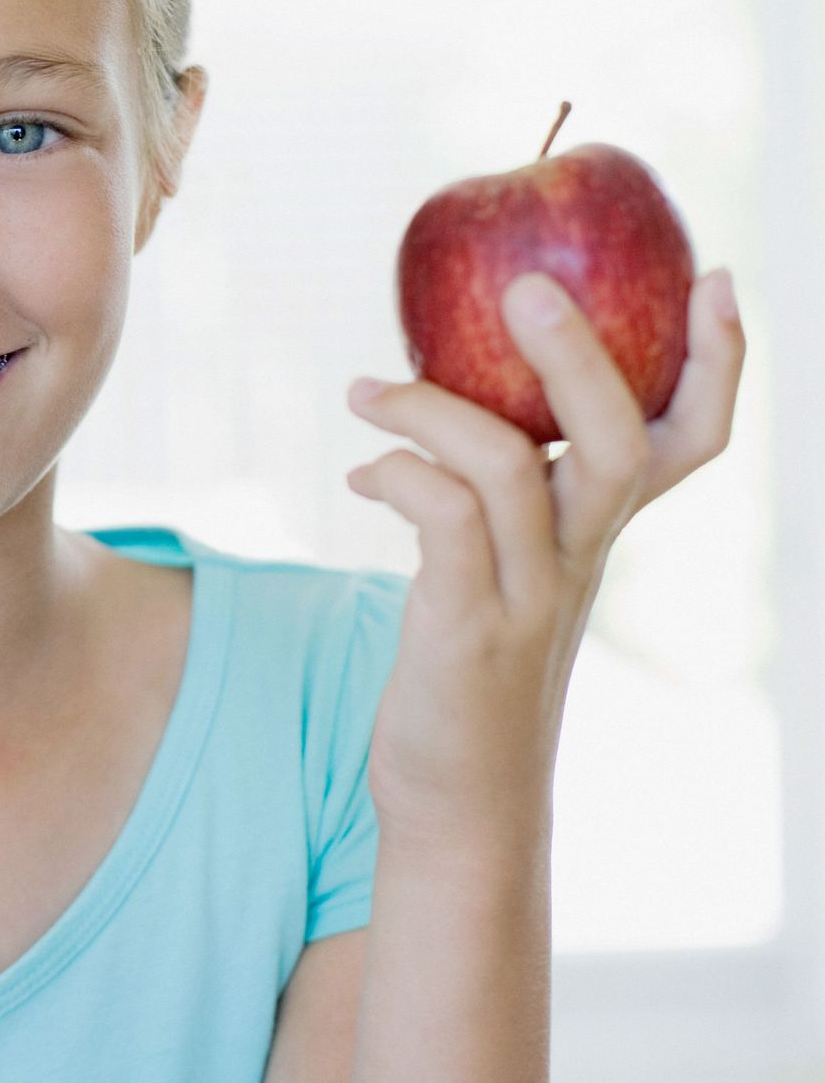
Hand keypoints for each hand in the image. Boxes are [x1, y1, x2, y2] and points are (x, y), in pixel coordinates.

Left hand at [344, 267, 746, 850]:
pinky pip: (443, 525)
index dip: (720, 364)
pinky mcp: (465, 632)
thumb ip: (497, 493)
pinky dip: (399, 475)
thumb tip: (427, 385)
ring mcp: (528, 599)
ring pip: (513, 469)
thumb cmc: (472, 665)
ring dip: (430, 407)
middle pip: (619, 441)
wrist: (461, 804)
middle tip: (523, 286)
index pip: (692, 443)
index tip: (716, 278)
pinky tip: (361, 477)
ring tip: (365, 390)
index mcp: (600, 536)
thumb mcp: (504, 569)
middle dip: (580, 354)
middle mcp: (580, 561)